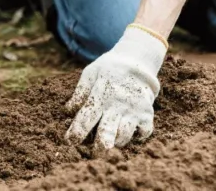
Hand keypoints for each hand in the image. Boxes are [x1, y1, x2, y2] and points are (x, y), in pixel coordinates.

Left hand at [64, 24, 166, 151]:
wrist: (137, 60)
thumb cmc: (109, 68)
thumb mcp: (91, 73)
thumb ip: (80, 92)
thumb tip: (67, 111)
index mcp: (100, 95)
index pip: (86, 117)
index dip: (76, 132)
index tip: (69, 142)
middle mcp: (117, 105)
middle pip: (107, 132)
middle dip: (99, 147)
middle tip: (95, 154)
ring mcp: (133, 110)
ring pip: (124, 136)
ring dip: (116, 142)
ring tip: (110, 142)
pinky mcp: (147, 114)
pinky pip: (143, 133)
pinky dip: (137, 137)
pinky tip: (130, 133)